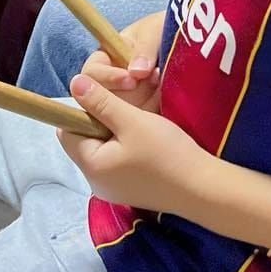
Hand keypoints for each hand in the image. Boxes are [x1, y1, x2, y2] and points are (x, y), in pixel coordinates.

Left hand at [59, 75, 211, 214]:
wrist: (203, 189)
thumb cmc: (166, 153)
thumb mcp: (133, 121)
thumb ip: (101, 102)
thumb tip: (74, 83)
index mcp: (90, 166)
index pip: (67, 131)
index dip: (82, 110)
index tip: (108, 100)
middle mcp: (96, 182)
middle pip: (85, 140)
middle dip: (101, 120)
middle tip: (127, 109)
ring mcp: (113, 188)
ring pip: (103, 148)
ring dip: (116, 131)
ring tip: (140, 122)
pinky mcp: (129, 189)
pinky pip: (117, 160)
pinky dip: (126, 145)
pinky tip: (147, 139)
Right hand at [78, 10, 163, 111]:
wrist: (189, 44)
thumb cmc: (165, 30)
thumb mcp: (154, 31)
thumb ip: (144, 48)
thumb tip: (136, 72)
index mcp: (106, 58)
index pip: (91, 73)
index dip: (107, 78)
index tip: (131, 79)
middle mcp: (111, 82)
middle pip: (104, 99)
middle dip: (130, 94)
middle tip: (155, 81)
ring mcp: (126, 100)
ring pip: (122, 113)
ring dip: (144, 102)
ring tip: (163, 86)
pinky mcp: (141, 113)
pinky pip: (140, 120)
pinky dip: (154, 112)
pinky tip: (167, 98)